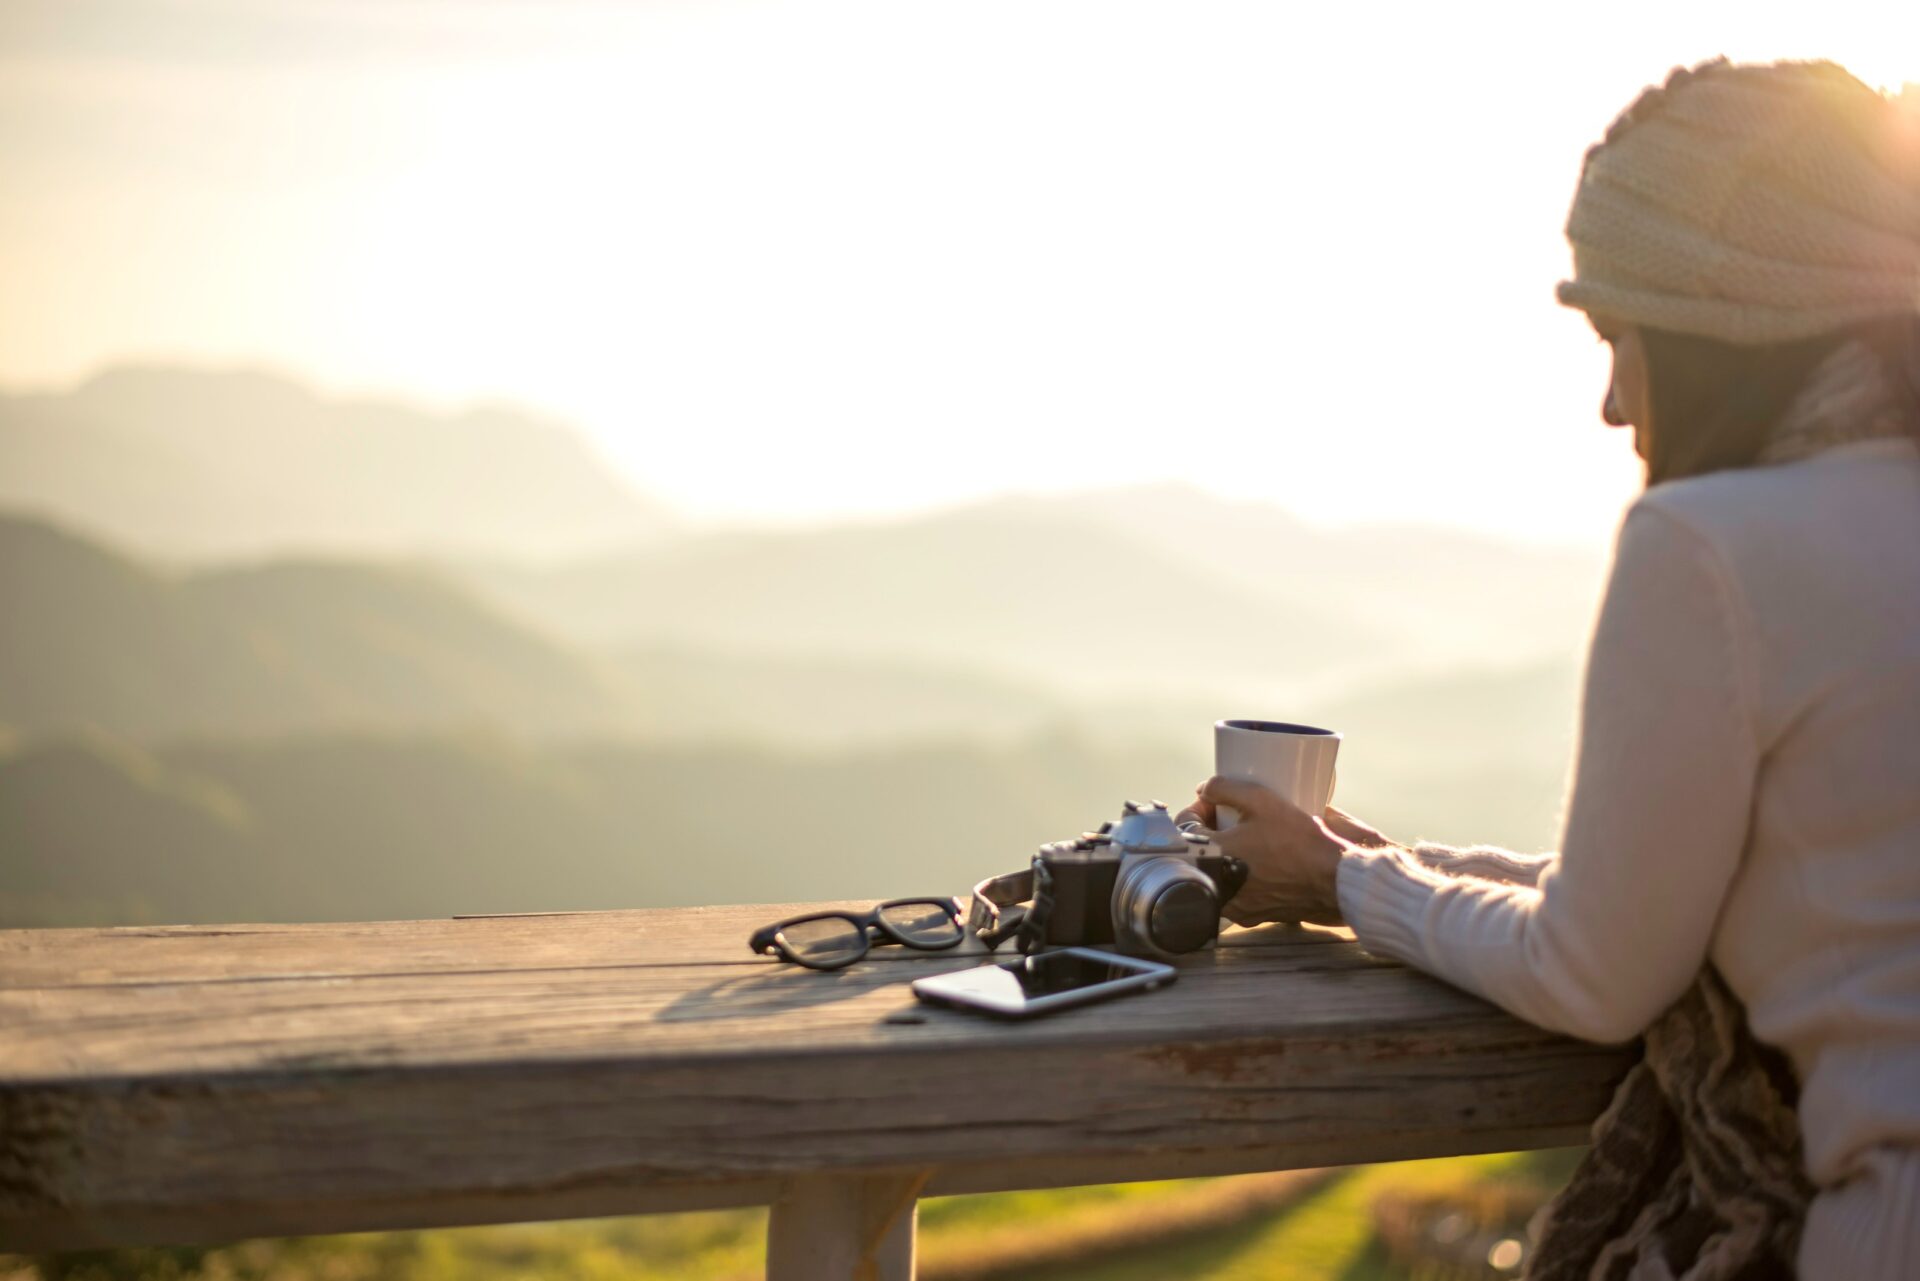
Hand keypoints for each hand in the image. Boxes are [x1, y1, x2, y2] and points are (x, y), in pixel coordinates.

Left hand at [1177, 779, 1377, 927]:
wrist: (1332, 881)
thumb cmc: (1298, 842)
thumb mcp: (1262, 800)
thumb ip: (1226, 788)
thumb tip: (1204, 789)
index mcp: (1211, 855)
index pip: (1183, 826)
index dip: (1197, 808)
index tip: (1214, 802)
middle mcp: (1216, 885)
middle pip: (1195, 852)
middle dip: (1208, 831)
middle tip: (1229, 818)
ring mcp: (1233, 905)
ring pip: (1213, 873)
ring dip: (1222, 854)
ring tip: (1245, 839)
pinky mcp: (1251, 915)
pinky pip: (1233, 892)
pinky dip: (1239, 875)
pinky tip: (1259, 863)